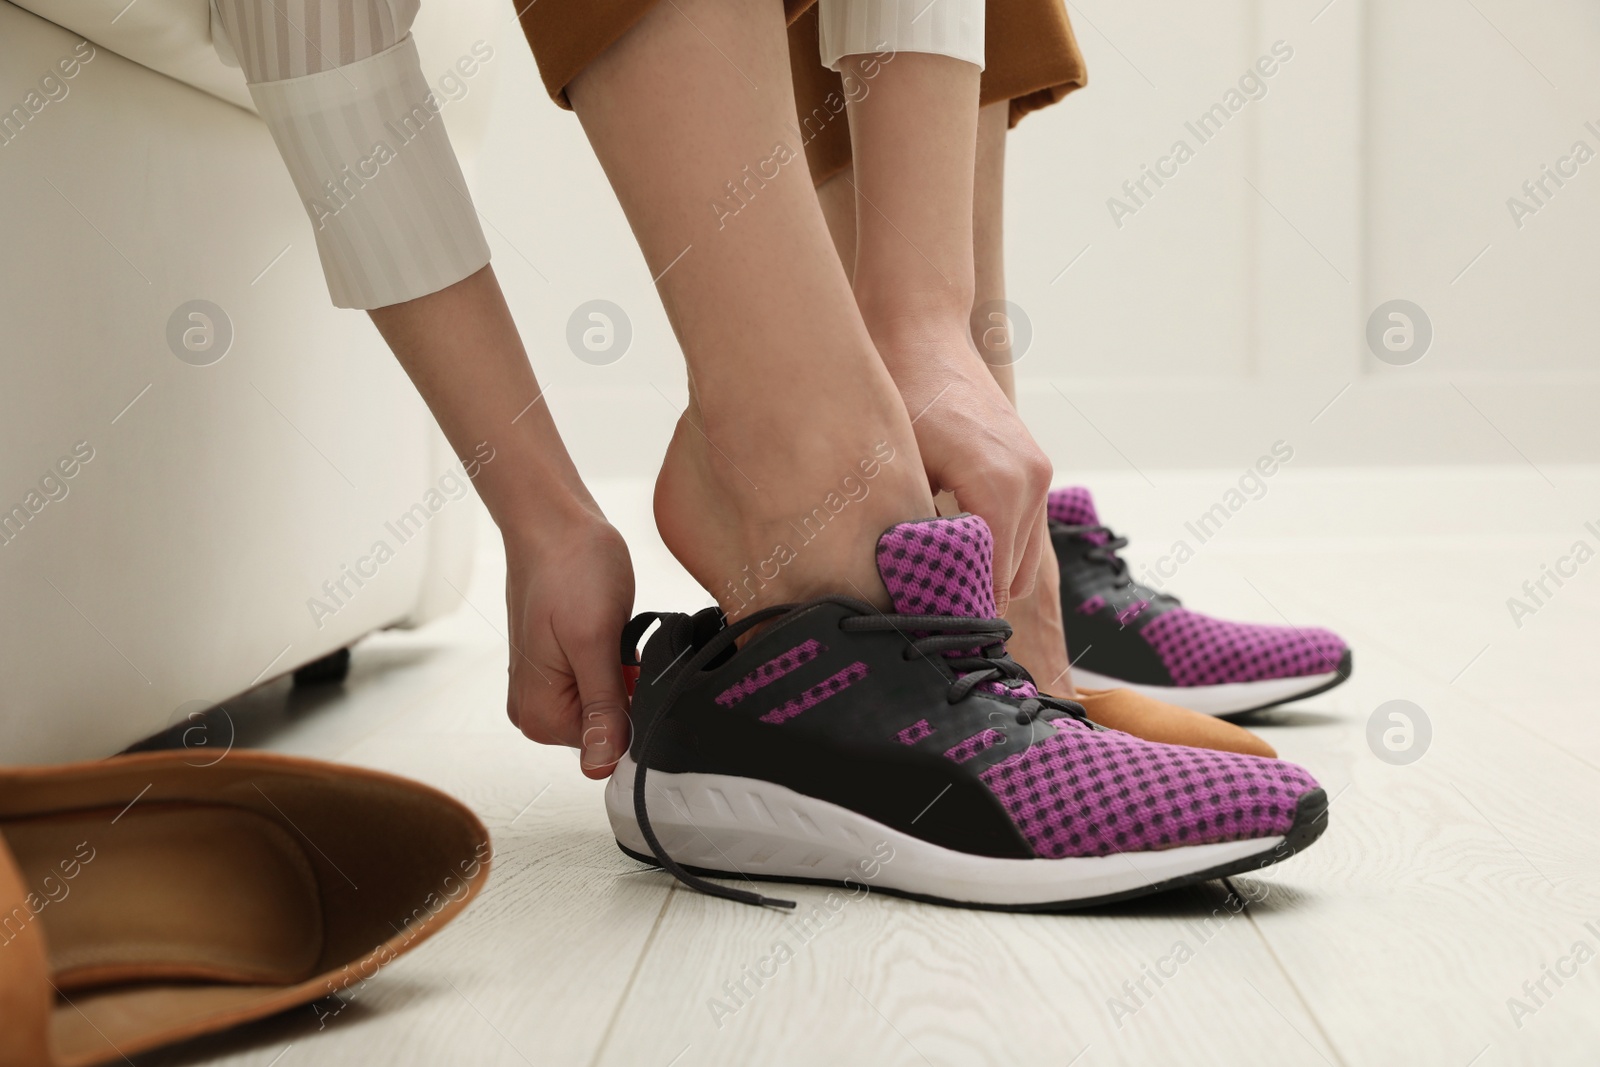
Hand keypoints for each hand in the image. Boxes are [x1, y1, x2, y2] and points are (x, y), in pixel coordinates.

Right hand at [503, 515, 635, 777]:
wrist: (555, 522)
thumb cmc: (570, 568)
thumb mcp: (594, 641)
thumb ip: (602, 707)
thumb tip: (600, 768)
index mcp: (538, 716)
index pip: (609, 746)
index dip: (634, 711)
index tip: (633, 670)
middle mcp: (536, 710)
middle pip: (609, 728)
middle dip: (629, 690)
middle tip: (620, 645)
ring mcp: (548, 689)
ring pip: (612, 704)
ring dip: (625, 674)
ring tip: (614, 634)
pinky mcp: (563, 667)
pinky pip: (606, 683)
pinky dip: (620, 662)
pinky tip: (613, 632)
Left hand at [888, 339, 1052, 614]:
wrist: (920, 333)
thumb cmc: (899, 397)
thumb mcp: (897, 472)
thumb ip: (914, 536)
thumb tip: (907, 595)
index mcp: (999, 487)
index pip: (990, 582)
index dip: (956, 611)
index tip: (924, 631)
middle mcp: (1029, 482)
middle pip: (1011, 580)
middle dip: (972, 599)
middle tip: (923, 614)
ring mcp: (1037, 472)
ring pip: (1020, 560)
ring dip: (985, 574)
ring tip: (934, 584)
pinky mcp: (1033, 465)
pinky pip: (1021, 530)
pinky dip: (994, 547)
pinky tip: (950, 546)